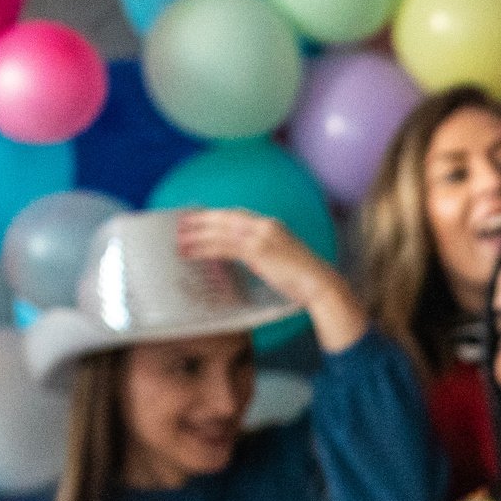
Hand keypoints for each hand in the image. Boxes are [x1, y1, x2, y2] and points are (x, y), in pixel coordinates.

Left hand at [177, 208, 366, 350]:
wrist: (320, 285)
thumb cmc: (302, 279)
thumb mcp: (280, 260)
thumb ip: (261, 254)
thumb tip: (244, 258)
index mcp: (272, 225)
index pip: (237, 215)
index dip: (216, 215)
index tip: (198, 217)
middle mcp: (265, 225)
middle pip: (226, 217)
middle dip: (201, 219)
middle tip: (180, 223)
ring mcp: (261, 236)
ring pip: (221, 231)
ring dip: (197, 234)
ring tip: (179, 240)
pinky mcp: (258, 251)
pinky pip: (225, 246)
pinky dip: (205, 248)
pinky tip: (192, 252)